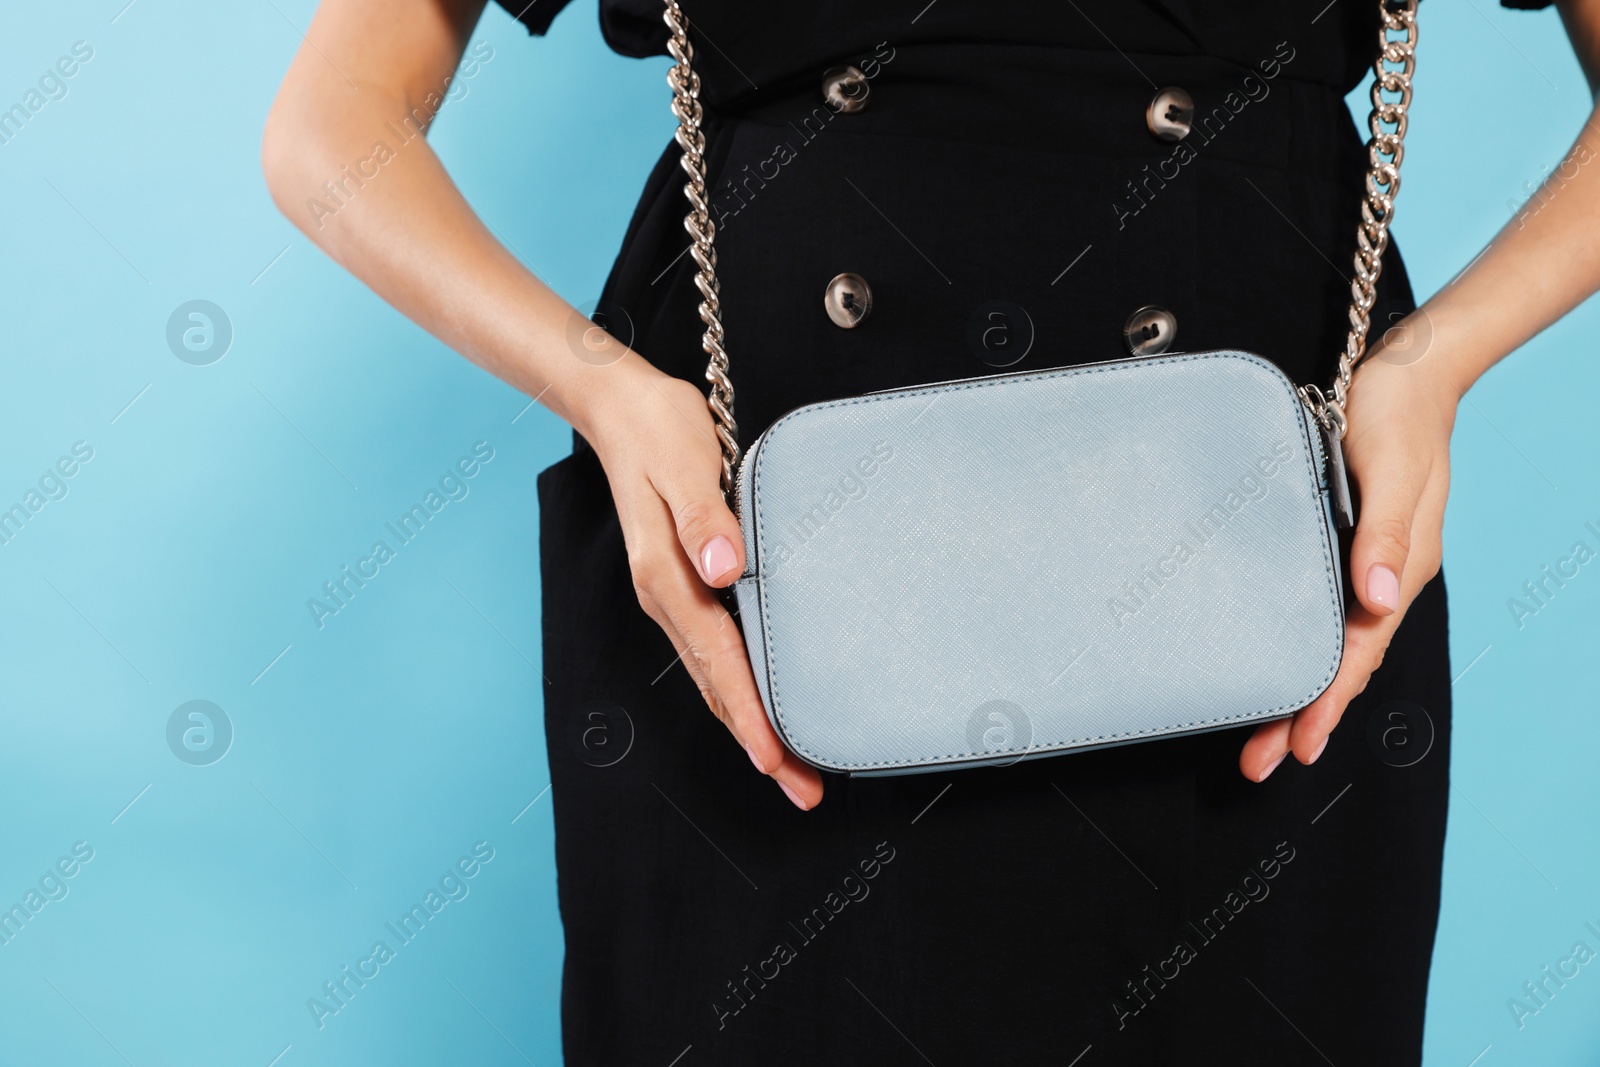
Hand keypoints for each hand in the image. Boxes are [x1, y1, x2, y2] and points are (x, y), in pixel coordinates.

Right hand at [580, 354, 823, 808]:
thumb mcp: (683, 462)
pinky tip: (764, 701)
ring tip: (792, 764)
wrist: (619, 408)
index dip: (750, 715)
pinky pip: (714, 652)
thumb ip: (706, 518)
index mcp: (667, 577)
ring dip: (752, 723)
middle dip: (759, 743)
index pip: (717, 661)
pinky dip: (740, 688)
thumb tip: (726, 570)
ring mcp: (673, 595)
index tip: (779, 761)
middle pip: (716, 687)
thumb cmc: (656, 429)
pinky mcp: (684, 583)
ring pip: (714, 677)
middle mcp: (667, 597)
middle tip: (804, 788)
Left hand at [1239, 328, 1456, 780]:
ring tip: (1264, 732)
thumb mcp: (1393, 469)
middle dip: (1301, 715)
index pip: (1356, 653)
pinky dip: (1302, 644)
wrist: (1409, 372)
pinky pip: (1324, 610)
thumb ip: (1386, 535)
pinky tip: (1278, 658)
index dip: (1325, 703)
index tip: (1295, 747)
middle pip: (1340, 661)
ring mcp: (1363, 563)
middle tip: (1258, 762)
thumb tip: (1379, 600)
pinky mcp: (1343, 542)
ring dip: (1298, 687)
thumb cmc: (1399, 415)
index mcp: (1398, 570)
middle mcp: (1381, 577)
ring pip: (1330, 642)